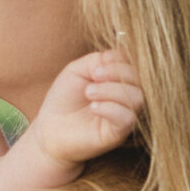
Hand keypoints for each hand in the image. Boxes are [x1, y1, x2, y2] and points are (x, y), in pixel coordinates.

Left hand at [28, 48, 142, 167]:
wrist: (49, 128)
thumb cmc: (64, 98)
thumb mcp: (77, 70)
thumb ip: (97, 60)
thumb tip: (116, 57)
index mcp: (119, 79)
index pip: (134, 63)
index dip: (119, 59)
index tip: (97, 64)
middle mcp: (126, 96)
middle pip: (139, 79)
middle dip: (116, 72)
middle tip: (94, 76)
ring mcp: (124, 115)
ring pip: (137, 97)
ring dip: (111, 90)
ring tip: (89, 92)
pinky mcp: (118, 133)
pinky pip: (128, 118)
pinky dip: (110, 108)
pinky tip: (94, 107)